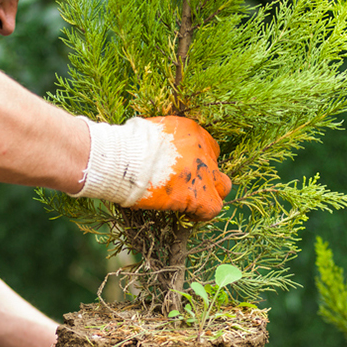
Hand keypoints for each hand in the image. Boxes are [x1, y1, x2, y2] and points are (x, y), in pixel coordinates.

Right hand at [74, 116, 231, 220]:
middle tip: (190, 187)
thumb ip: (161, 141)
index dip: (198, 162)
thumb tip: (153, 148)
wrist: (124, 159)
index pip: (207, 147)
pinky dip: (202, 214)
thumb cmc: (127, 146)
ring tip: (192, 204)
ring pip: (222, 187)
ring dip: (209, 195)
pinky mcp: (199, 195)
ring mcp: (204, 173)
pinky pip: (213, 208)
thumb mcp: (149, 132)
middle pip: (217, 166)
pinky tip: (188, 215)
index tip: (185, 171)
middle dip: (207, 177)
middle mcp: (202, 150)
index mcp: (191, 131)